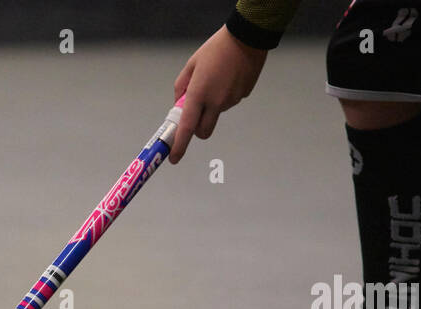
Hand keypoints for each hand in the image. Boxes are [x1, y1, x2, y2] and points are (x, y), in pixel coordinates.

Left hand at [170, 26, 267, 163]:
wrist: (247, 38)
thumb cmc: (215, 49)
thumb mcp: (191, 64)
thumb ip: (181, 87)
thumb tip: (179, 105)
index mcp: (199, 94)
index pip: (187, 127)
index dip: (179, 145)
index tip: (173, 158)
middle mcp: (215, 102)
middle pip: (203, 132)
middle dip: (197, 131)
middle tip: (195, 117)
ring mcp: (231, 101)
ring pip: (217, 114)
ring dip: (212, 106)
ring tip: (216, 80)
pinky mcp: (242, 96)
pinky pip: (229, 102)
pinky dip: (224, 96)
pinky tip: (228, 78)